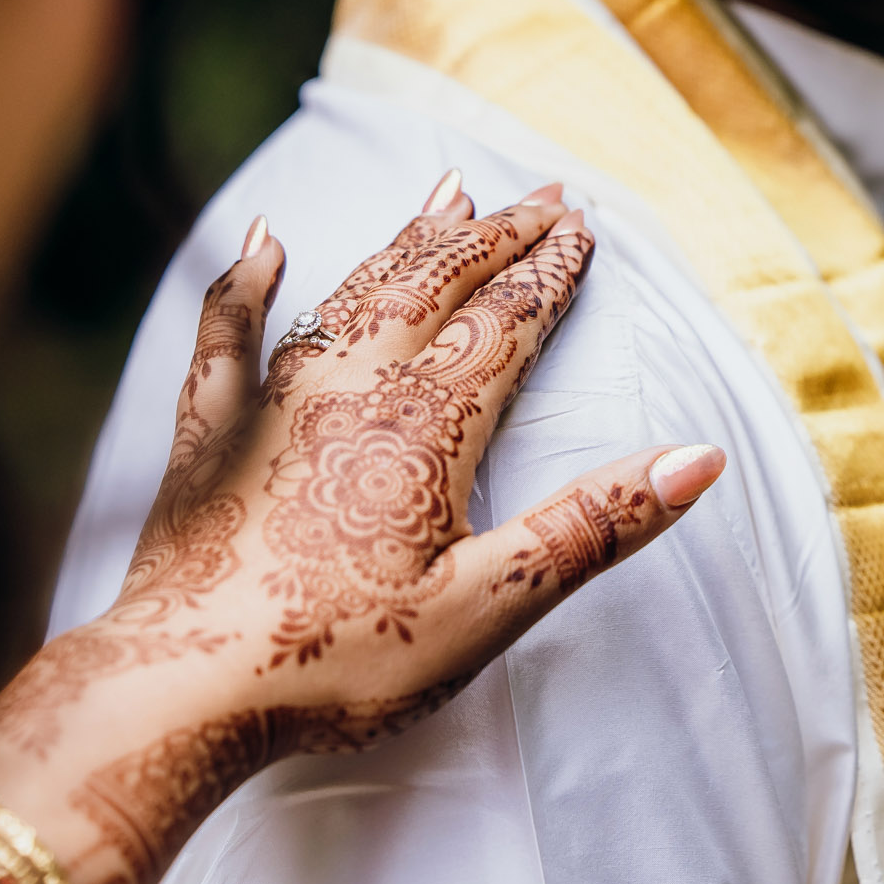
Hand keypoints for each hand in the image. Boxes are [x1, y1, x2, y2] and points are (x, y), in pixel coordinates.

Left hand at [0, 173, 725, 883]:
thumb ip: (592, 525)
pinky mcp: (208, 433)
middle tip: (540, 193)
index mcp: (427, 425)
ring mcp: (272, 402)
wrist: (185, 690)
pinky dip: (246, 279)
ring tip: (446, 193)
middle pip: (436, 286)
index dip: (550, 272)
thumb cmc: (342, 658)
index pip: (505, 323)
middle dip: (494, 235)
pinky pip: (228, 332)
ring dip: (405, 240)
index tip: (583, 225)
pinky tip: (261, 240)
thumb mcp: (489, 605)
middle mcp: (351, 388)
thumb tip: (698, 456)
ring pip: (352, 291)